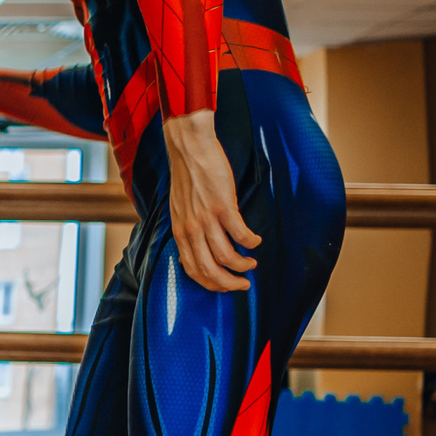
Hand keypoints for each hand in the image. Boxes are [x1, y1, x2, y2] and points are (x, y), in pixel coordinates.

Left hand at [162, 111, 260, 292]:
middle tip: (243, 285)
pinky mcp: (223, 206)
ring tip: (252, 264)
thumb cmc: (187, 178)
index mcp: (180, 232)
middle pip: (210, 270)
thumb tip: (191, 252)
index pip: (192, 269)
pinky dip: (251, 242)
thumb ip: (187, 230)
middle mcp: (191, 230)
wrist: (189, 149)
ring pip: (227, 256)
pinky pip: (240, 234)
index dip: (210, 283)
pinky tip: (256, 241)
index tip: (224, 287)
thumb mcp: (179, 210)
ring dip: (243, 265)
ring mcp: (207, 219)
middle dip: (229, 283)